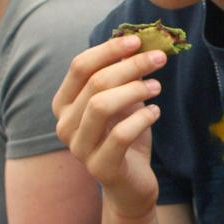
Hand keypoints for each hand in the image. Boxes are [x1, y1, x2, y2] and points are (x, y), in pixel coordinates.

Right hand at [52, 34, 164, 217]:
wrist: (131, 183)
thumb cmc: (126, 136)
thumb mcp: (123, 101)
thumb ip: (123, 76)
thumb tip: (137, 40)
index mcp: (64, 103)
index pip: (79, 67)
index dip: (108, 50)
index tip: (138, 40)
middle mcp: (64, 124)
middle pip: (94, 83)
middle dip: (130, 66)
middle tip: (159, 58)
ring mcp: (79, 148)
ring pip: (101, 106)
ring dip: (134, 90)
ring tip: (157, 86)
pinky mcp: (100, 167)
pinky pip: (120, 135)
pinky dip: (142, 118)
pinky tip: (155, 112)